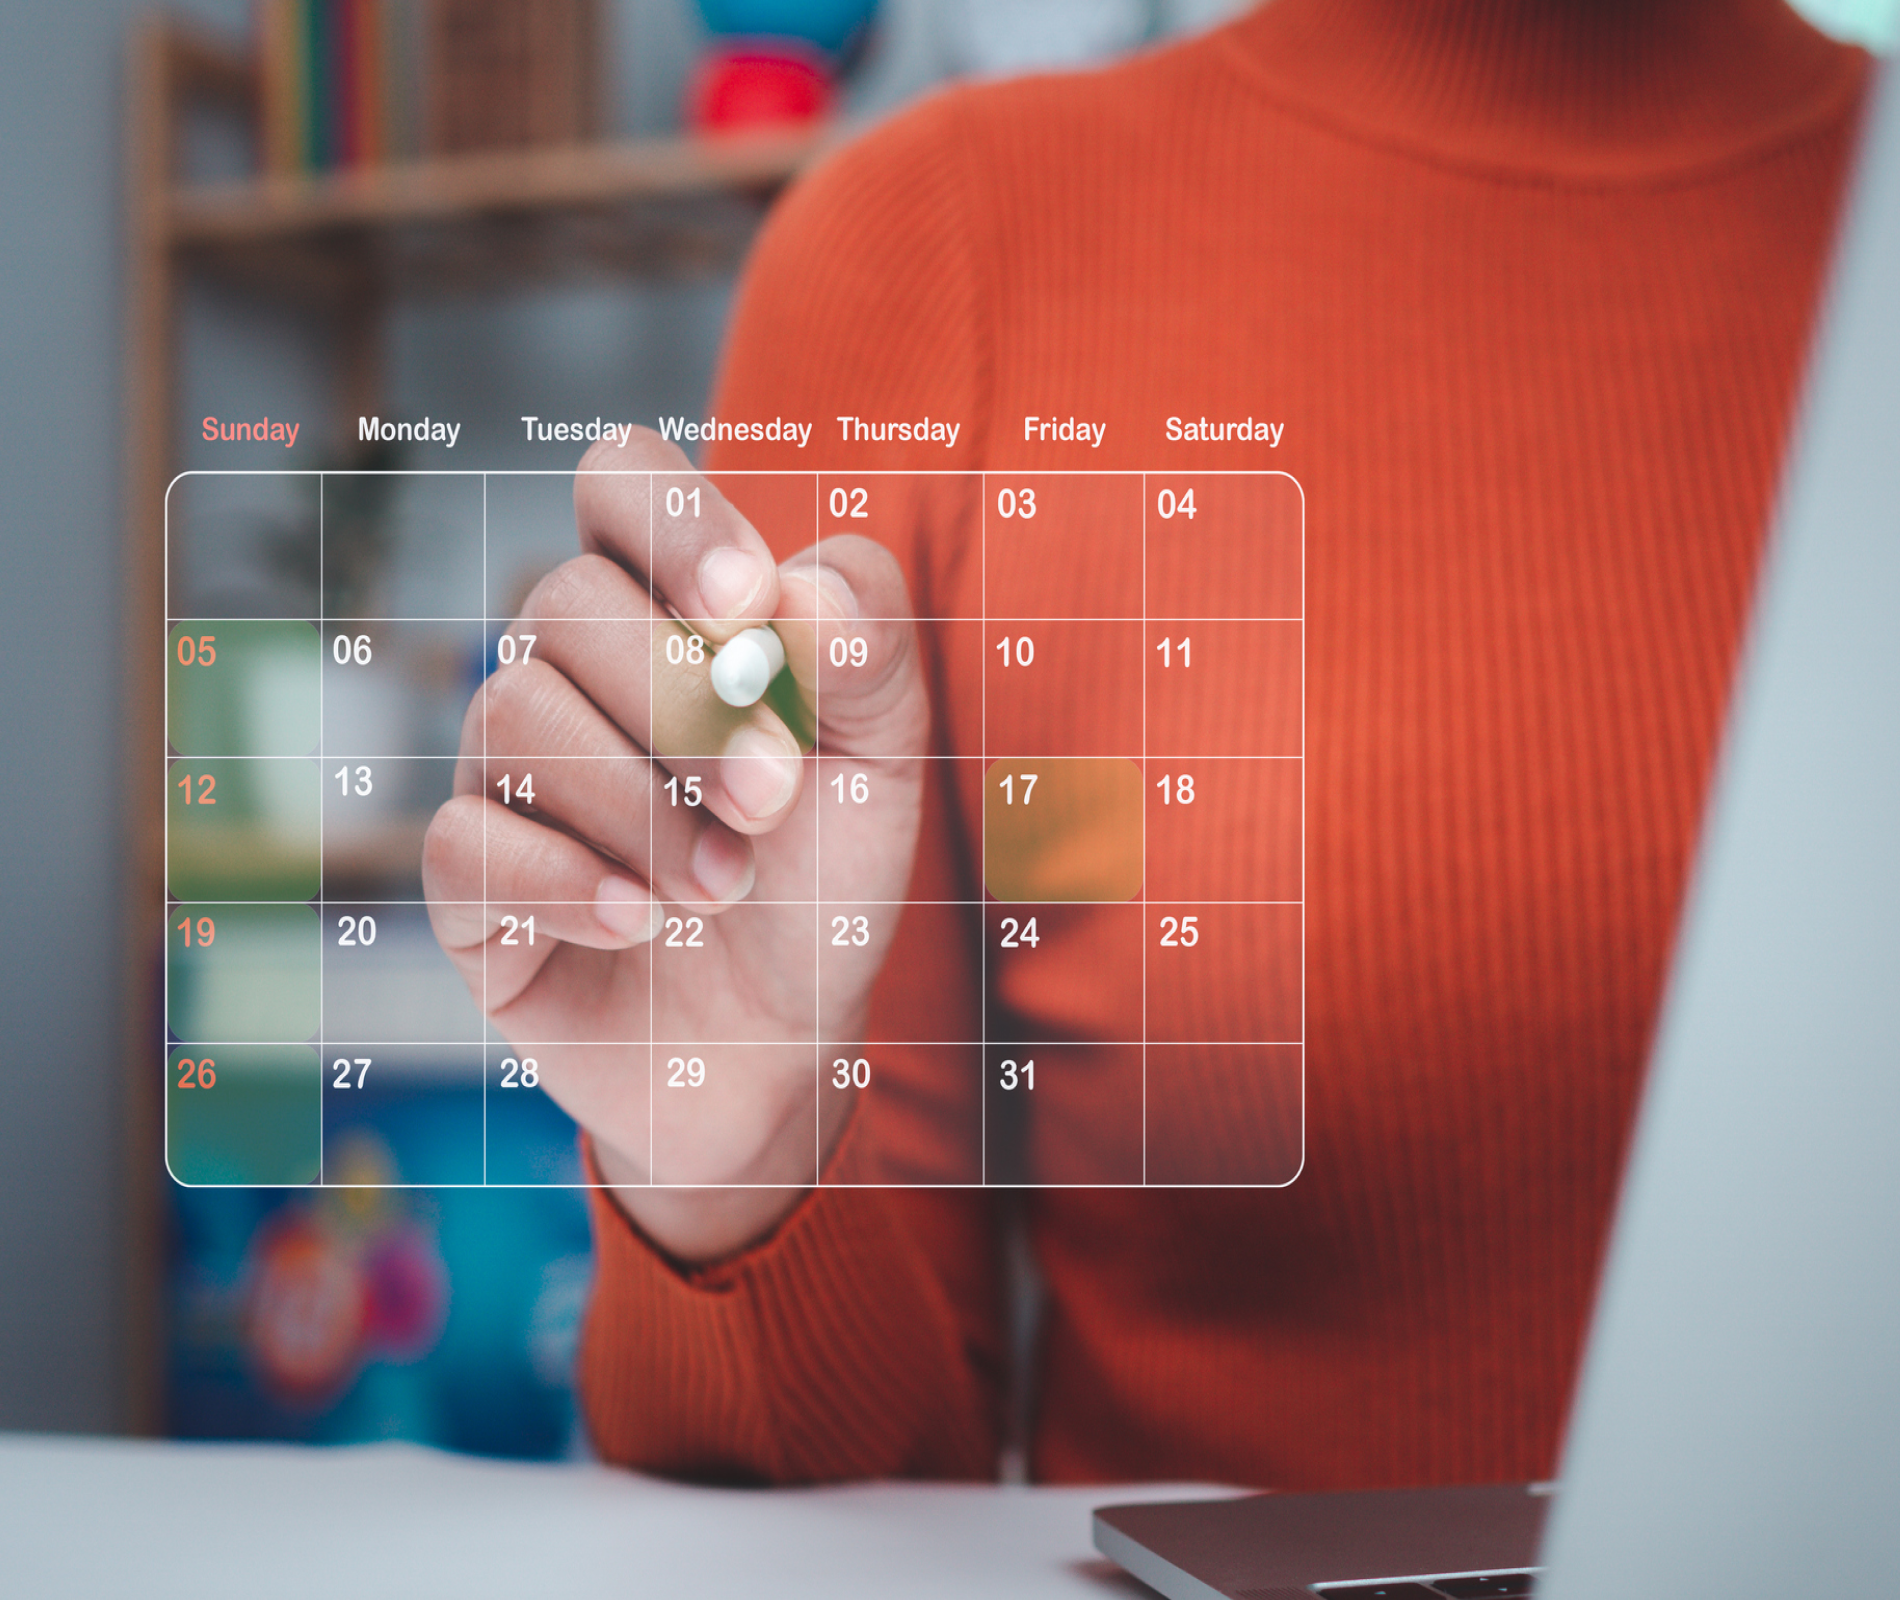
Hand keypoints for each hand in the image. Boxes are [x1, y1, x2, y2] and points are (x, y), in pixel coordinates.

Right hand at [422, 430, 928, 1260]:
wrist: (780, 1042)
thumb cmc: (822, 880)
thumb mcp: (882, 765)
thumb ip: (868, 653)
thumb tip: (804, 590)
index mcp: (670, 613)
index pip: (621, 482)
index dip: (671, 522)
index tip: (745, 608)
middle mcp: (572, 672)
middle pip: (565, 601)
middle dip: (681, 701)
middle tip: (773, 798)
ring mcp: (506, 772)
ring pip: (514, 716)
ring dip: (640, 809)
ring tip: (725, 887)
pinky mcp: (469, 877)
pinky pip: (467, 841)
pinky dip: (566, 883)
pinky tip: (640, 923)